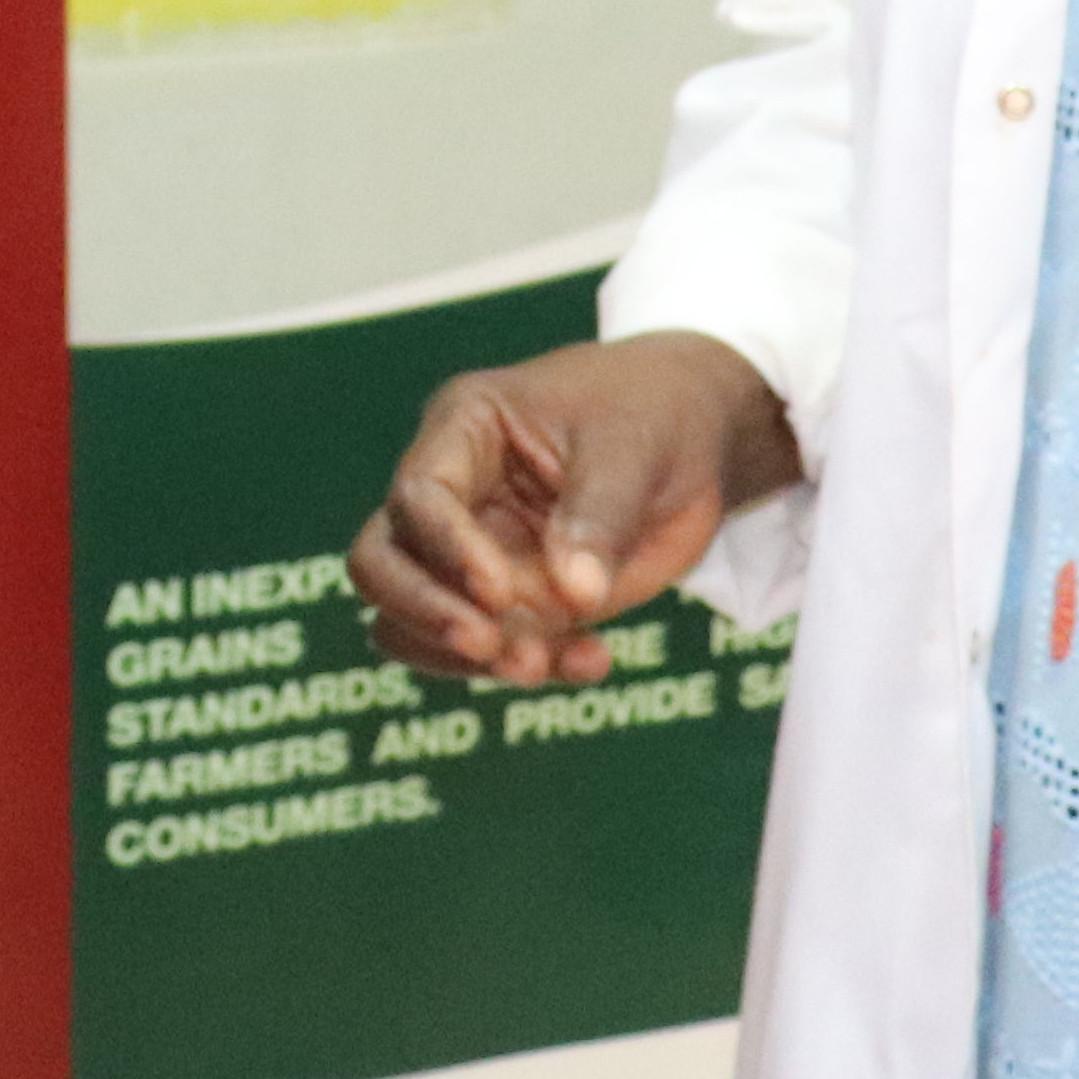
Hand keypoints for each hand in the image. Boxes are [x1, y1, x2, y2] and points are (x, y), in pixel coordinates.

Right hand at [347, 331, 803, 684]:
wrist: (698, 435)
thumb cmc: (653, 412)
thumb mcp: (633, 448)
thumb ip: (599, 515)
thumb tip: (574, 595)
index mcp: (464, 429)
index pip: (419, 495)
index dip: (447, 549)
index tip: (499, 593)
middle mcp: (453, 494)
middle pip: (380, 561)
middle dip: (424, 612)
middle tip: (488, 648)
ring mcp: (477, 552)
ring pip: (416, 619)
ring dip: (469, 657)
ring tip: (546, 667)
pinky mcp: (514, 600)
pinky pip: (489, 651)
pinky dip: (532, 666)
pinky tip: (594, 659)